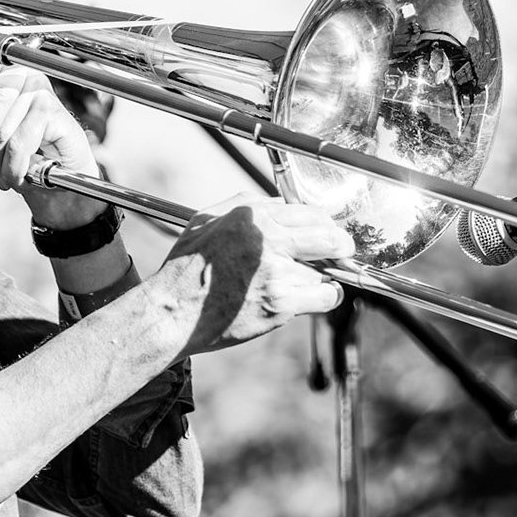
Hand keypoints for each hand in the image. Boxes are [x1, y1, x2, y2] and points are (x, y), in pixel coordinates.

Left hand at [0, 61, 105, 229]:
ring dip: (1, 162)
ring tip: (8, 173)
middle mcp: (23, 75)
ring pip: (4, 129)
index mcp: (1, 73)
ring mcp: (42, 92)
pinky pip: (21, 142)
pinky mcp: (55, 113)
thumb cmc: (20, 152)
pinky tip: (25, 172)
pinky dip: (18, 166)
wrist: (56, 182)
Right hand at [155, 195, 351, 352]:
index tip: (330, 232)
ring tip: (304, 280)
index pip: (308, 212)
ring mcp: (275, 272)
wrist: (171, 313)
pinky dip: (326, 295)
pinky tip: (315, 295)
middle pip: (328, 235)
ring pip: (325, 268)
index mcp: (252, 215)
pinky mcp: (280, 303)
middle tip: (344, 250)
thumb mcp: (208, 219)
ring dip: (321, 274)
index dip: (324, 223)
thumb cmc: (185, 269)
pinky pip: (325, 295)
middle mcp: (267, 239)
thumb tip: (282, 203)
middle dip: (341, 243)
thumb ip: (247, 205)